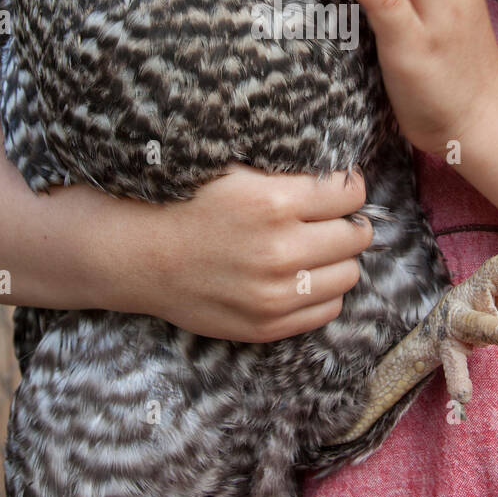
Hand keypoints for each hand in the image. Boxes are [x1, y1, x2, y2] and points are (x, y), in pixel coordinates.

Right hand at [124, 164, 373, 341]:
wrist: (141, 257)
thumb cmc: (186, 203)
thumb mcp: (236, 171)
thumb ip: (288, 172)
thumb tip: (340, 173)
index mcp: (274, 202)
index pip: (350, 193)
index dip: (348, 187)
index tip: (339, 188)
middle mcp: (280, 250)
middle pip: (356, 236)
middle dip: (347, 222)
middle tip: (329, 218)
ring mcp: (275, 293)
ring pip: (349, 274)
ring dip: (337, 259)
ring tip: (314, 248)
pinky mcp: (268, 325)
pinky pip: (328, 308)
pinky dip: (322, 291)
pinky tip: (300, 276)